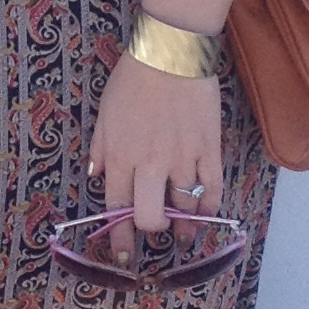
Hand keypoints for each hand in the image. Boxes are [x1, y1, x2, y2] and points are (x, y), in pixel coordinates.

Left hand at [89, 51, 224, 261]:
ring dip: (184, 225)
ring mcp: (183, 158)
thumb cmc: (133, 79)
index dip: (119, 237)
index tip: (123, 255)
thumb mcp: (104, 113)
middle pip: (151, 217)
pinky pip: (213, 187)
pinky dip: (211, 207)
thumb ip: (101, 148)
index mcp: (121, 156)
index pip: (117, 208)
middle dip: (152, 229)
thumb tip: (96, 176)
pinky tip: (207, 215)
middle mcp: (151, 164)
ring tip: (184, 234)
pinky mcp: (209, 148)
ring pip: (185, 207)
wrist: (171, 53)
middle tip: (155, 231)